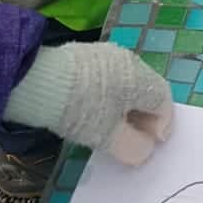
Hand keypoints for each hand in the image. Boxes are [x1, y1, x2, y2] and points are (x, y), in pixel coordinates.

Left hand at [17, 43, 173, 166]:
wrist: (38, 81)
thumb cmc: (82, 110)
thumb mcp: (110, 138)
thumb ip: (135, 148)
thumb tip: (144, 148)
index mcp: (141, 79)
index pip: (164, 102)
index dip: (162, 126)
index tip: (151, 144)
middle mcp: (129, 61)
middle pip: (146, 91)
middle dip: (143, 117)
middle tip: (131, 138)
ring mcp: (106, 54)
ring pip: (126, 84)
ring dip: (124, 107)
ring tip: (109, 127)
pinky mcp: (85, 55)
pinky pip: (107, 78)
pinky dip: (108, 96)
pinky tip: (91, 110)